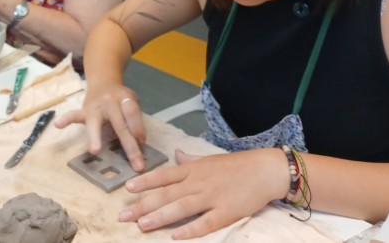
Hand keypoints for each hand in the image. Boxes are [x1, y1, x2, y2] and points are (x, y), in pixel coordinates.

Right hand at [55, 84, 146, 171]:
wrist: (103, 82)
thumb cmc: (120, 99)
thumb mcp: (132, 103)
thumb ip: (135, 120)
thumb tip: (139, 143)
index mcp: (125, 98)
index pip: (132, 114)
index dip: (138, 129)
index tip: (142, 143)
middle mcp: (110, 101)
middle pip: (120, 124)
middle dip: (129, 146)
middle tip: (137, 165)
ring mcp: (95, 106)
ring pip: (95, 123)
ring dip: (95, 137)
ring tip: (95, 150)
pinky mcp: (83, 111)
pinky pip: (74, 115)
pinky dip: (66, 120)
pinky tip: (58, 125)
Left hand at [119, 148, 286, 238]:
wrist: (264, 170)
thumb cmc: (236, 165)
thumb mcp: (209, 159)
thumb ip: (190, 161)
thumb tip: (176, 154)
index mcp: (193, 170)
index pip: (163, 175)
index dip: (145, 182)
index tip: (128, 188)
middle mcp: (198, 182)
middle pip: (166, 194)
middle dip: (143, 204)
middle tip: (124, 215)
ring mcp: (211, 197)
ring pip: (180, 208)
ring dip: (159, 217)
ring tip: (141, 224)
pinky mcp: (226, 212)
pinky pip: (205, 222)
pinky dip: (190, 229)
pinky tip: (175, 236)